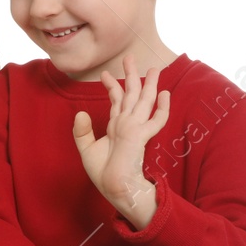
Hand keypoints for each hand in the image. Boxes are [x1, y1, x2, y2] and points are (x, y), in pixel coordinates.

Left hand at [72, 53, 169, 201]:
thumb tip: (80, 112)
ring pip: (144, 101)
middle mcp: (127, 124)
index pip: (116, 101)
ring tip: (153, 68)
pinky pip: (155, 119)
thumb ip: (82, 131)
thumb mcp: (87, 149)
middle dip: (130, 75)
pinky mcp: (141, 137)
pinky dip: (162, 107)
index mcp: (116, 126)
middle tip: (129, 57)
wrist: (114, 187)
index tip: (105, 74)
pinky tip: (165, 94)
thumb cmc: (104, 173)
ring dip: (148, 84)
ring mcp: (135, 129)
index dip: (111, 86)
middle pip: (130, 94)